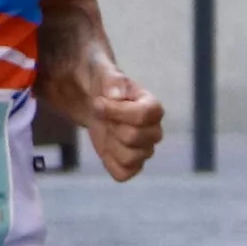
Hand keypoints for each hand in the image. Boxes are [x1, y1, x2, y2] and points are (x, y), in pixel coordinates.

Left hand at [78, 67, 161, 182]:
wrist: (92, 99)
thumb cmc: (101, 83)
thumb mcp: (102, 71)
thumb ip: (111, 80)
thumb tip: (116, 95)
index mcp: (152, 106)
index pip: (143, 115)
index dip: (117, 112)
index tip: (98, 102)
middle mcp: (154, 130)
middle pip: (135, 138)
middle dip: (110, 127)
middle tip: (102, 115)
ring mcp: (144, 149)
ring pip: (130, 159)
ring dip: (110, 145)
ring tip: (106, 130)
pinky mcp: (131, 164)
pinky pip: (123, 174)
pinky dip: (110, 162)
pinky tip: (106, 146)